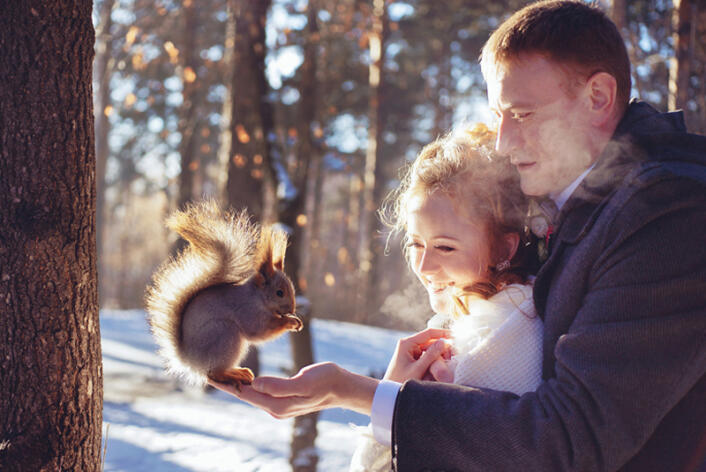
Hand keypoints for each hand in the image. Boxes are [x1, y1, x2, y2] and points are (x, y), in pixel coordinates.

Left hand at [209, 362, 378, 418]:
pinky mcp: (284, 400)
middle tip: (209, 372)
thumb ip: (279, 386)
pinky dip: (249, 385)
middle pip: (246, 395)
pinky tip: (244, 378)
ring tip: (221, 375)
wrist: (342, 387)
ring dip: (237, 385)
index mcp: (277, 404)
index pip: (245, 394)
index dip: (227, 384)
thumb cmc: (325, 380)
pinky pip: (261, 393)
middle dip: (228, 385)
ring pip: (252, 395)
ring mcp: (280, 406)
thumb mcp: (304, 381)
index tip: (210, 375)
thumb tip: (255, 383)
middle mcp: (275, 408)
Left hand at [384, 328, 452, 382]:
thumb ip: (430, 356)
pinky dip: (436, 359)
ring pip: (431, 349)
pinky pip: (428, 356)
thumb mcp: (417, 369)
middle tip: (455, 354)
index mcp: (407, 343)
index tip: (456, 336)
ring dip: (441, 354)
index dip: (443, 333)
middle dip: (443, 347)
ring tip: (451, 360)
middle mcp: (409, 345)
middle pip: (431, 341)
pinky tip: (444, 364)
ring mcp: (412, 351)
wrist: (389, 394)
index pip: (429, 333)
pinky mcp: (414, 359)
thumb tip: (444, 342)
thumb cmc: (399, 381)